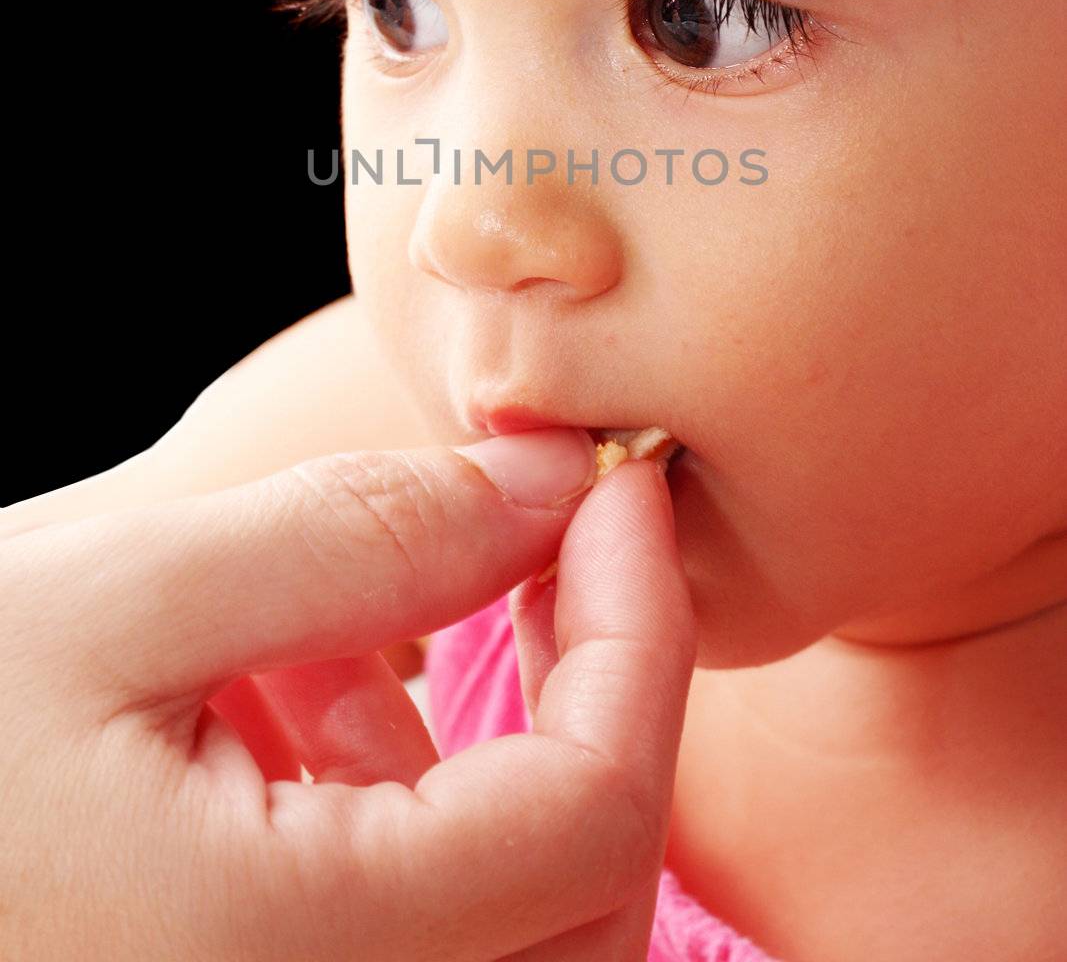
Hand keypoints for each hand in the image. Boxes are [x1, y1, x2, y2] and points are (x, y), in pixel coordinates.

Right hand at [1, 430, 695, 959]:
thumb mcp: (109, 603)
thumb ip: (351, 542)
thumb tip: (547, 483)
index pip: (599, 808)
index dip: (638, 621)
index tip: (608, 481)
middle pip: (586, 881)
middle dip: (587, 677)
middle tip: (524, 533)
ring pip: (516, 916)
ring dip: (488, 744)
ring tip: (337, 639)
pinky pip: (417, 938)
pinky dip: (404, 811)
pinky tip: (289, 714)